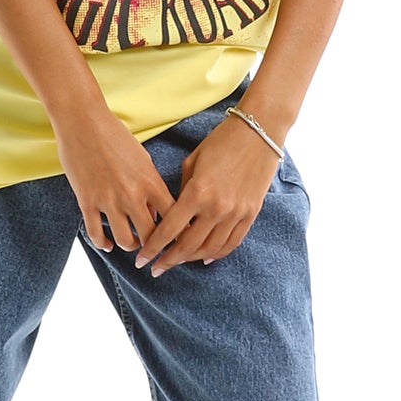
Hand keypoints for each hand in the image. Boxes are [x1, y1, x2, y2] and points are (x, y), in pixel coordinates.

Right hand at [53, 106, 177, 252]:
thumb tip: (154, 213)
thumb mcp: (142, 159)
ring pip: (125, 240)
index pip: (173, 217)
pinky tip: (107, 243)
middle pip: (151, 235)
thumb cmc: (115, 136)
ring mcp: (109, 200)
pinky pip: (96, 234)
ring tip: (130, 242)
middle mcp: (132, 194)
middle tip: (154, 249)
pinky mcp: (87, 201)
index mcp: (151, 181)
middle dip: (155, 246)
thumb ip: (151, 186)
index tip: (178, 241)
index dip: (178, 233)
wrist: (83, 122)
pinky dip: (103, 243)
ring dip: (130, 245)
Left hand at [133, 115, 281, 273]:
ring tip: (177, 262)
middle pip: (187, 246)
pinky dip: (217, 253)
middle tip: (155, 269)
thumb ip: (181, 191)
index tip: (142, 260)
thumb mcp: (192, 162)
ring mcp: (236, 213)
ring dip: (190, 259)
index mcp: (197, 192)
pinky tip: (204, 257)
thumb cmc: (221, 141)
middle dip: (168, 261)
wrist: (259, 131)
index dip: (153, 248)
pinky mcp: (251, 213)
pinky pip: (232, 242)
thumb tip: (174, 214)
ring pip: (209, 249)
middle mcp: (216, 207)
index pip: (168, 230)